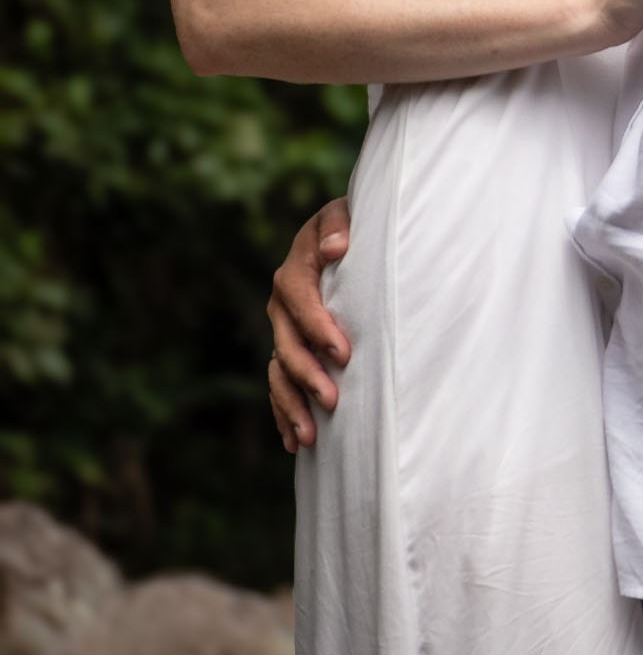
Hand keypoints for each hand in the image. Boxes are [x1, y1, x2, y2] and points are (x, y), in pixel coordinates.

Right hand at [267, 198, 351, 452]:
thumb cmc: (353, 223)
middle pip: (286, 344)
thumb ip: (339, 224)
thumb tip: (336, 245)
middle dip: (307, 374)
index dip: (318, 328)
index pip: (300, 301)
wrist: (343, 233)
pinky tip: (295, 442)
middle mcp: (282, 303)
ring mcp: (282, 329)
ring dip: (291, 404)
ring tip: (309, 437)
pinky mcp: (288, 348)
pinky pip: (278, 384)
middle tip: (332, 401)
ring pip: (278, 371)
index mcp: (296, 269)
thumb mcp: (349, 212)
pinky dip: (284, 413)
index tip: (343, 353)